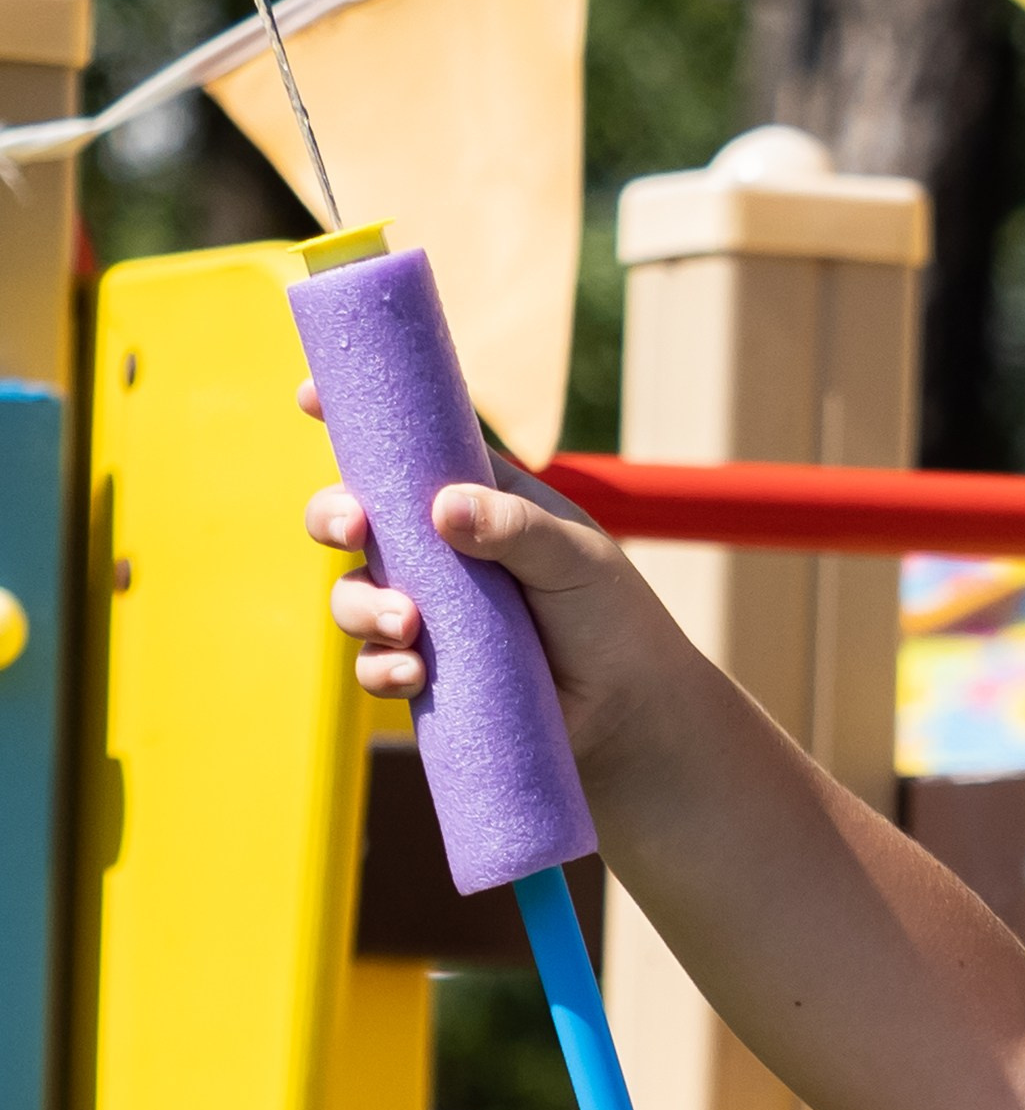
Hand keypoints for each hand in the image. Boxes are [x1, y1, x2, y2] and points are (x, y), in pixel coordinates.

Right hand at [297, 377, 685, 770]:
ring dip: (362, 605)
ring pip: (353, 595)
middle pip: (354, 518)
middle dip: (332, 516)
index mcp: (471, 497)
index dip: (354, 419)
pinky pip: (376, 665)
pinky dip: (381, 668)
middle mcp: (436, 549)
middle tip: (353, 528)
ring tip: (408, 625)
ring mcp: (425, 610)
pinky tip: (412, 674)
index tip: (310, 397)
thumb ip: (516, 528)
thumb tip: (442, 508)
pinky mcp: (425, 670)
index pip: (406, 447)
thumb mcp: (574, 557)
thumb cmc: (609, 616)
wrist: (628, 712)